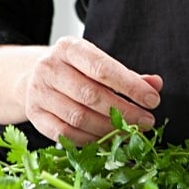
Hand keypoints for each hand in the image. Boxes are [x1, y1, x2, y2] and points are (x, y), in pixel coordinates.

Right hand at [20, 36, 162, 143]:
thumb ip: (129, 75)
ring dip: (109, 128)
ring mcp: (38, 93)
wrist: (33, 76)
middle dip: (124, 111)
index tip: (152, 100)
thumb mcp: (99, 63)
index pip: (103, 68)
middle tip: (147, 121)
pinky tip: (107, 139)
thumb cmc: (76, 70)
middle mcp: (49, 68)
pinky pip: (65, 134)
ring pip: (79, 117)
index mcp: (69, 48)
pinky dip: (89, 139)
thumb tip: (155, 84)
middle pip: (91, 95)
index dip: (131, 86)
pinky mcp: (34, 115)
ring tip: (130, 132)